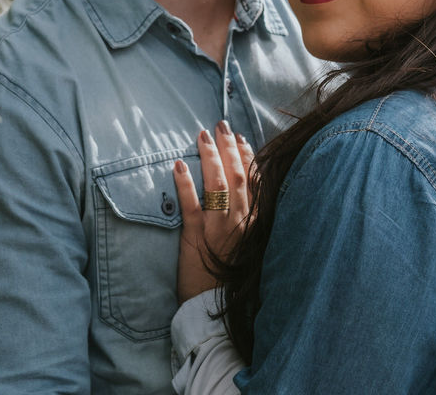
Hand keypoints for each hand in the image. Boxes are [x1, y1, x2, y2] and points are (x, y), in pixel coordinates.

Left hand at [172, 121, 254, 303]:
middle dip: (229, 147)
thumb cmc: (232, 280)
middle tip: (220, 125)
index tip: (240, 138)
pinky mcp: (198, 238)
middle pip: (239, 176)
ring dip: (210, 157)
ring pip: (219, 185)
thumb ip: (250, 222)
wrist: (217, 310)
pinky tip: (177, 165)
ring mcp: (221, 229)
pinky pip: (191, 205)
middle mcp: (243, 223)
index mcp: (258, 224)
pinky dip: (184, 184)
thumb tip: (244, 196)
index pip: (256, 182)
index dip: (248, 156)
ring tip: (201, 136)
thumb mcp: (250, 249)